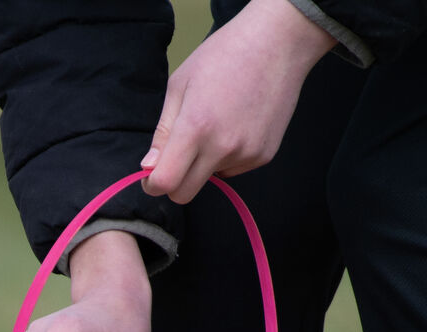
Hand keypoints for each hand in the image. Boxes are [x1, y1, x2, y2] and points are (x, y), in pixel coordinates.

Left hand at [142, 0, 336, 201]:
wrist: (277, 44)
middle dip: (175, 183)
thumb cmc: (223, 56)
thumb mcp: (180, 85)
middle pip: (186, 193)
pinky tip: (236, 124)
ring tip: (218, 122)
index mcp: (195, 128)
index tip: (150, 177)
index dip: (152, 184)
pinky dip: (228, 155)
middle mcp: (222, 148)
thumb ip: (163, 131)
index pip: (166, 182)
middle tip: (176, 159)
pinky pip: (234, 168)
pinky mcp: (264, 155)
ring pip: (211, 178)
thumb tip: (149, 166)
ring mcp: (246, 154)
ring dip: (206, 162)